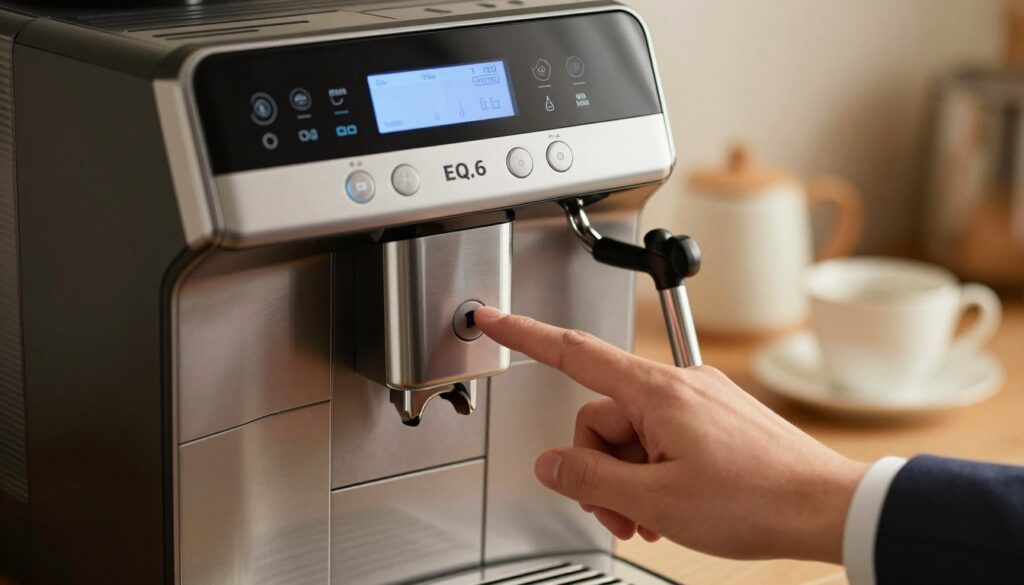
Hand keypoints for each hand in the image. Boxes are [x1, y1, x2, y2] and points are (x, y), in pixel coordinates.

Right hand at [474, 306, 867, 562]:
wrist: (826, 507)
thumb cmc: (757, 500)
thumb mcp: (657, 500)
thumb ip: (592, 479)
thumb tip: (552, 464)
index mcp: (657, 392)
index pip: (575, 353)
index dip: (526, 335)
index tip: (494, 319)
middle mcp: (678, 386)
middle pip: (602, 417)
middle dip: (600, 469)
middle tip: (620, 512)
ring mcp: (700, 402)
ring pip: (633, 434)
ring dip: (630, 479)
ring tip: (653, 516)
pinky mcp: (716, 420)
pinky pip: (664, 438)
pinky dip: (656, 473)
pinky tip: (672, 506)